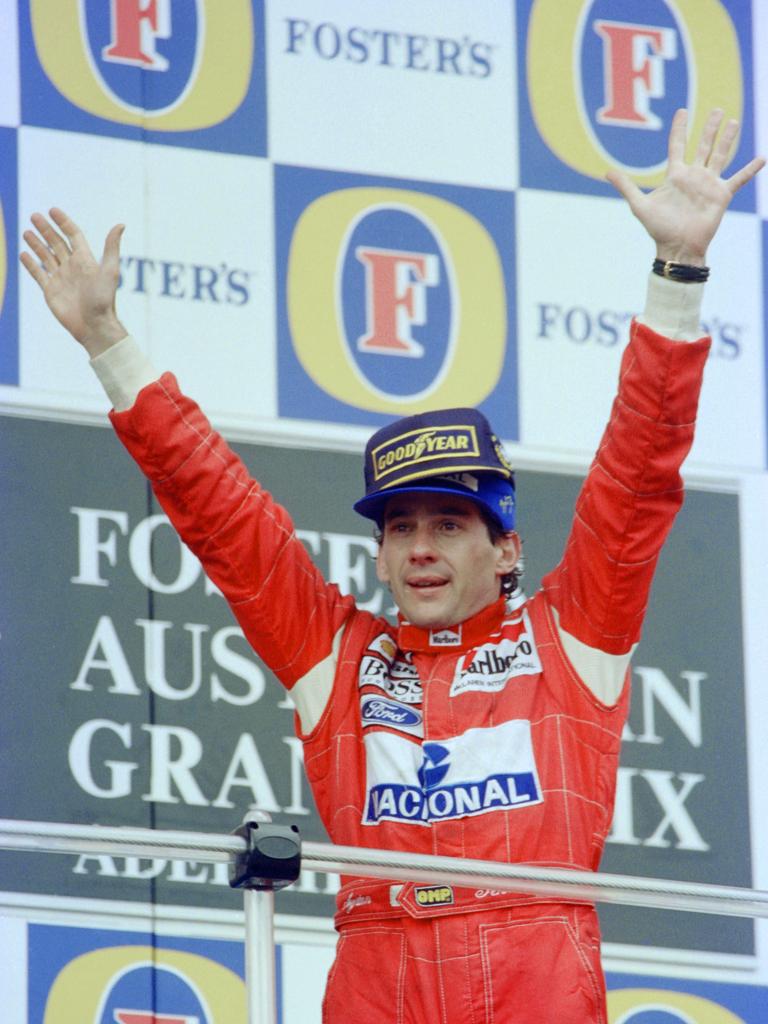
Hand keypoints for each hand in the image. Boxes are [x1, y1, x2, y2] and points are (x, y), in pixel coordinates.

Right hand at [20, 208, 127, 356]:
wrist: (94, 326)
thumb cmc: (104, 300)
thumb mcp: (109, 271)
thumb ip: (111, 247)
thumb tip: (121, 224)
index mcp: (85, 260)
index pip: (73, 235)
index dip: (63, 222)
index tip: (52, 210)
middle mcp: (72, 267)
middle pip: (56, 243)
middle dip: (46, 229)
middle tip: (34, 216)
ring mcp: (61, 278)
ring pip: (46, 256)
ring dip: (36, 244)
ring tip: (26, 232)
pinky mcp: (51, 291)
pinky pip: (38, 274)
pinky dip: (31, 264)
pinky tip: (23, 254)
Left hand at [606, 108, 764, 265]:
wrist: (678, 247)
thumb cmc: (658, 228)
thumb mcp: (639, 205)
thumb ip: (626, 186)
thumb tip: (606, 172)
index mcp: (675, 176)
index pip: (677, 146)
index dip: (680, 129)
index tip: (682, 111)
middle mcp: (693, 176)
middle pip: (703, 146)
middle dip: (709, 128)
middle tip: (717, 109)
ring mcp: (709, 185)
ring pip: (720, 156)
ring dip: (727, 139)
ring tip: (733, 122)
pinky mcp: (721, 195)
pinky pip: (738, 179)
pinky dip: (750, 170)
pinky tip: (762, 158)